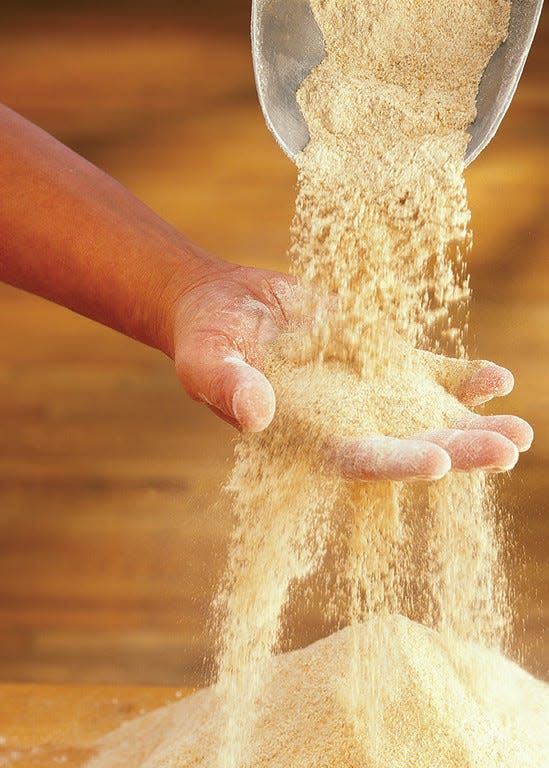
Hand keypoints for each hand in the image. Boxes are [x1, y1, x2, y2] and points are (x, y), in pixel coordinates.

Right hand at [170, 262, 531, 480]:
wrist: (228, 305)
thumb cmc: (208, 337)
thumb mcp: (207, 359)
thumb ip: (225, 386)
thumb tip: (257, 415)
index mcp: (308, 436)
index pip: (357, 459)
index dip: (395, 464)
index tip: (435, 463)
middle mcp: (349, 423)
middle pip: (409, 446)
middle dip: (458, 452)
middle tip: (507, 451)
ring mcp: (372, 393)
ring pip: (430, 417)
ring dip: (475, 426)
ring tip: (520, 432)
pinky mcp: (384, 360)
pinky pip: (431, 373)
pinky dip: (463, 378)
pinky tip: (498, 380)